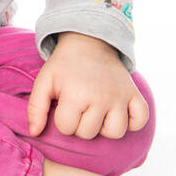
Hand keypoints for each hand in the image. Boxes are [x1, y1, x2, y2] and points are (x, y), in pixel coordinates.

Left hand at [26, 33, 148, 138]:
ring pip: (115, 132)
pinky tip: (119, 114)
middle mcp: (101, 97)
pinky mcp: (135, 94)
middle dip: (80, 124)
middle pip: (89, 133)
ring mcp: (120, 96)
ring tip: (97, 113)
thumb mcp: (44, 81)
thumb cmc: (65, 66)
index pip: (67, 129)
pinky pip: (141, 119)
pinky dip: (133, 122)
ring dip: (104, 127)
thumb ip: (35, 108)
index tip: (63, 106)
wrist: (89, 41)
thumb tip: (34, 133)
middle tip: (79, 107)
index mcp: (76, 94)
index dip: (62, 121)